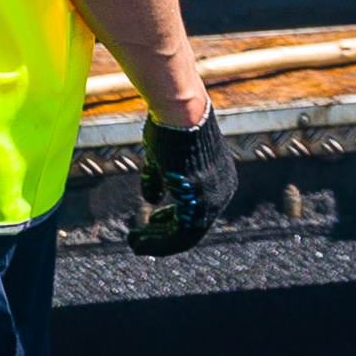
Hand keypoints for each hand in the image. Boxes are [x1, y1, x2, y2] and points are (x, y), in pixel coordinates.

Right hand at [132, 112, 236, 258]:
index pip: (196, 208)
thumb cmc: (171, 127)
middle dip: (161, 235)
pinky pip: (182, 236)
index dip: (171, 219)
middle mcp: (222, 191)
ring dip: (157, 242)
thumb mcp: (163, 158)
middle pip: (192, 225)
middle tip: (137, 239)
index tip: (151, 221)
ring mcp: (215, 199)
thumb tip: (151, 199)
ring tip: (134, 242)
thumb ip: (159, 179)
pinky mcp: (202, 203)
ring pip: (186, 236)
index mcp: (217, 177)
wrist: (180, 112)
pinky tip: (139, 241)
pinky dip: (159, 243)